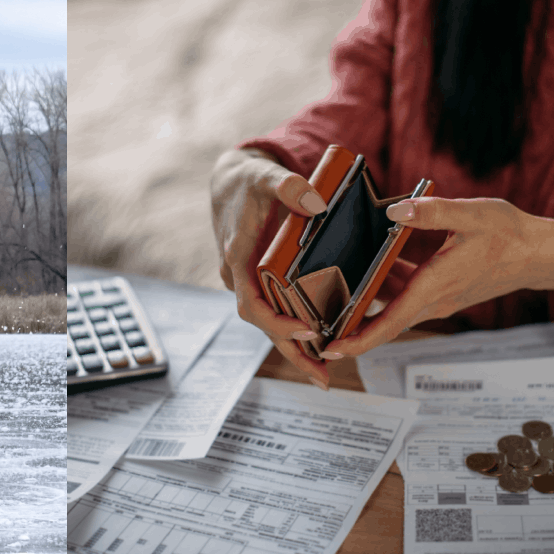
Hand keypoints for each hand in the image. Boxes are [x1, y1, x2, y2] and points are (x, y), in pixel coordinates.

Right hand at [210, 147, 333, 387]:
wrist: (230, 181)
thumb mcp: (265, 176)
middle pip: (263, 324)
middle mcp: (240, 277)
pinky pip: (277, 310)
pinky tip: (321, 344)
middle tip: (322, 377)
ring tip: (324, 376)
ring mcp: (250, 282)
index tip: (307, 330)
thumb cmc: (247, 180)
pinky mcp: (261, 281)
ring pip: (270, 323)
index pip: (251, 302)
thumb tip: (316, 203)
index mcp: (237, 257)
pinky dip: (296, 330)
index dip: (276, 321)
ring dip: (295, 349)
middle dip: (292, 352)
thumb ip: (288, 186)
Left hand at [321, 197, 538, 358]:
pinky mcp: (442, 292)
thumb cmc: (510, 233)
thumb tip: (393, 210)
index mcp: (436, 285)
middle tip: (312, 333)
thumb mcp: (473, 214)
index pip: (390, 322)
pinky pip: (404, 298)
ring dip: (363, 309)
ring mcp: (438, 299)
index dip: (359, 339)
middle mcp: (434, 300)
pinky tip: (365, 270)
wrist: (540, 253)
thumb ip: (432, 212)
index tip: (331, 348)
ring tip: (324, 300)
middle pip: (384, 325)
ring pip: (392, 311)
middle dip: (349, 332)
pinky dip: (383, 291)